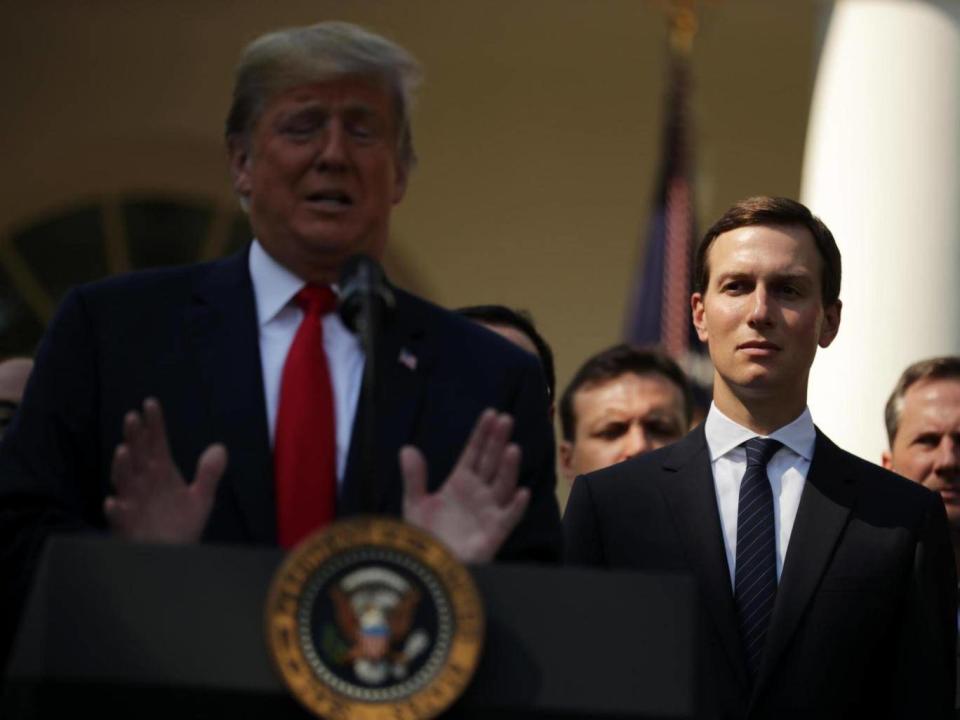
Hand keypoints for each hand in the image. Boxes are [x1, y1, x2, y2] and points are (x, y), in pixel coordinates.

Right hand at [104, 397, 226, 542]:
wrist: (173, 557)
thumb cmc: (181, 526)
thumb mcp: (201, 499)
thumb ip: (209, 473)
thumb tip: (219, 448)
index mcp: (160, 473)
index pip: (156, 443)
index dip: (154, 424)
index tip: (151, 403)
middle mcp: (144, 484)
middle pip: (138, 456)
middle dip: (134, 438)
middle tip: (133, 418)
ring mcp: (133, 502)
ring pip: (124, 481)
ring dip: (121, 467)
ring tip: (123, 450)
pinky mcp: (127, 525)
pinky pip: (118, 517)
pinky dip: (115, 509)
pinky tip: (112, 502)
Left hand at [401, 409, 529, 562]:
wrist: (429, 567)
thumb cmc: (425, 536)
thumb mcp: (415, 503)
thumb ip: (414, 477)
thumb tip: (407, 448)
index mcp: (461, 482)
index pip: (474, 452)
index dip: (482, 434)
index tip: (490, 414)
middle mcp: (478, 493)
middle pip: (491, 462)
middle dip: (498, 441)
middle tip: (505, 419)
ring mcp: (488, 511)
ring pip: (502, 485)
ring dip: (508, 468)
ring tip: (512, 448)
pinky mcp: (494, 534)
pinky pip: (508, 518)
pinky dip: (516, 507)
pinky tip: (521, 492)